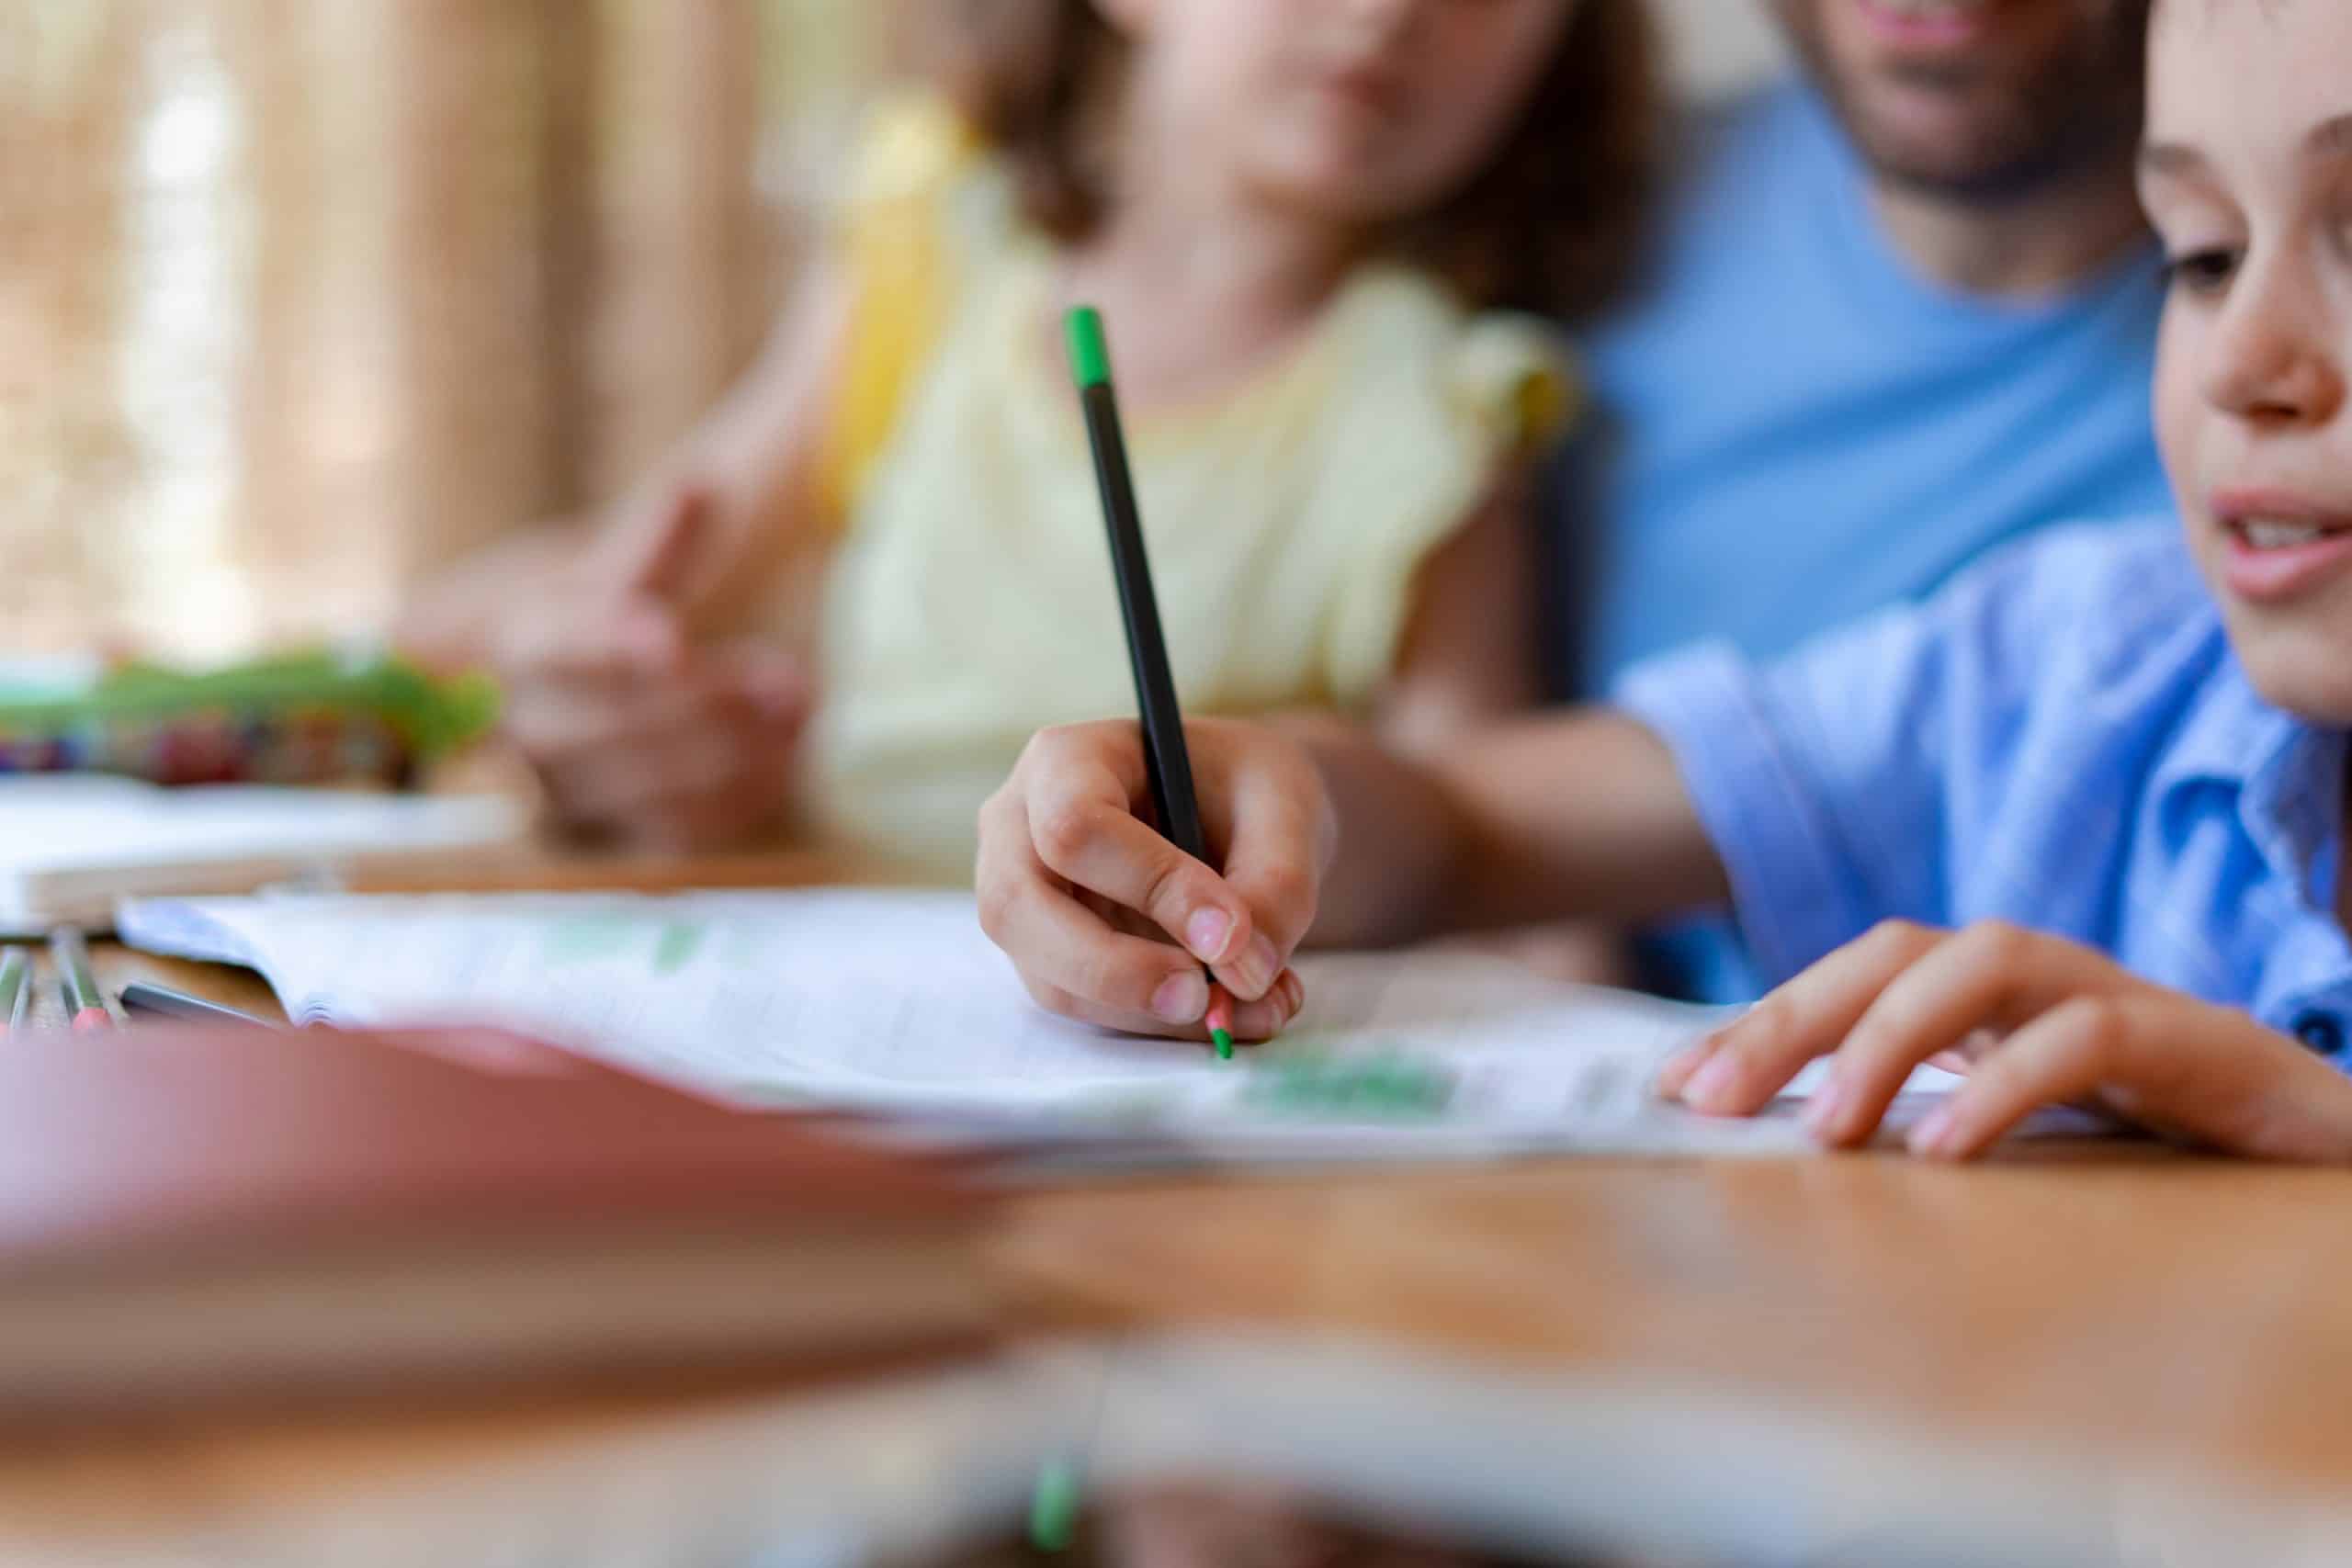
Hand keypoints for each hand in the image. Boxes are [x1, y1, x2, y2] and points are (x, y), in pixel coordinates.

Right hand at [492, 485, 811, 851]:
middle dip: (710, 702)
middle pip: (617, 723)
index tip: (671, 642)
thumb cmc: (600, 622)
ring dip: (736, 752)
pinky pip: (675, 828)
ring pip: (650, 783)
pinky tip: (787, 756)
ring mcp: (570, 789)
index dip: (617, 645)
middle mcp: (534, 725)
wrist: (564, 699)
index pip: (569, 648)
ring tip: (801, 711)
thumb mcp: (620, 576)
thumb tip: (698, 485)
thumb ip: (663, 544)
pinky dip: (737, 796)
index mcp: (529, 645)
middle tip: (790, 679)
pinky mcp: (615, 833)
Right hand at [976, 719, 1335, 1045]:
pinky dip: (1165, 1027)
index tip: (1229, 931)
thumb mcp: (1285, 809)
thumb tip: (1243, 973)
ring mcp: (1025, 902)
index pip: (1073, 826)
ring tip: (1259, 1003)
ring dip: (1155, 1015)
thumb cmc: (1249, 789)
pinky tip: (1235, 1009)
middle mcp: (1019, 830)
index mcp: (1066, 761)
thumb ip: (1275, 885)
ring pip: (1054, 980)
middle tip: (1207, 999)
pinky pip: (1090, 1011)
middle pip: (1020, 911)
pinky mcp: (1051, 960)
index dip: (1149, 885)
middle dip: (1118, 971)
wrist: (1245, 817)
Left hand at [1656, 919, 2351, 1161]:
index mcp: (1996, 1003)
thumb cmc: (2171, 1157)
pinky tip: (1948, 1148)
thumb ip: (1923, 1130)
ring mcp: (2127, 1000)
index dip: (1763, 1019)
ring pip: (1989, 962)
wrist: (2335, 1161)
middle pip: (1899, 950)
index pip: (1858, 974)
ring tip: (1829, 1129)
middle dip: (1794, 1016)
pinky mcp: (2202, 1046)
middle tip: (1710, 1098)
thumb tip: (1782, 1152)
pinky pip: (2092, 1034)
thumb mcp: (2021, 1142)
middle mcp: (2050, 982)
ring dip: (1890, 1038)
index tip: (1675, 1085)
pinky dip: (2008, 1081)